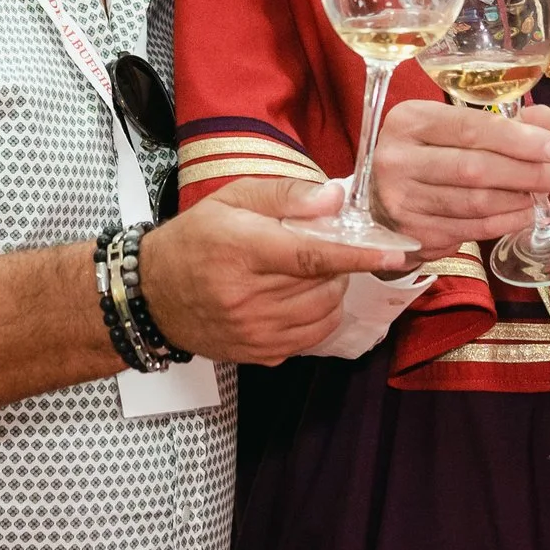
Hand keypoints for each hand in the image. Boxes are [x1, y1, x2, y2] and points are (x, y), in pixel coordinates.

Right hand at [142, 179, 404, 364]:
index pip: (311, 256)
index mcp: (241, 251)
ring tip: (305, 273)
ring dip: (330, 290)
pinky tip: (296, 298)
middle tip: (316, 248)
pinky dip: (318, 316)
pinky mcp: (261, 354)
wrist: (153, 296)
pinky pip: (312, 337)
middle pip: (323, 284)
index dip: (358, 255)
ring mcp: (255, 332)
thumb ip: (284, 195)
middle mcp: (248, 297)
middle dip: (335, 265)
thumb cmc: (195, 240)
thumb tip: (335, 199)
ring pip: (324, 313)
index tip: (397, 251)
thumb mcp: (231, 199)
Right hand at [367, 100, 549, 252]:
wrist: (379, 198)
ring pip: (475, 203)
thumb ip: (500, 123)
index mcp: (408, 121)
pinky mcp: (413, 234)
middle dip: (526, 173)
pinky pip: (470, 229)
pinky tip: (522, 214)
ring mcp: (402, 200)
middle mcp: (397, 159)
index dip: (519, 139)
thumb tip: (548, 122)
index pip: (471, 127)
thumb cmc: (424, 154)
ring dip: (518, 200)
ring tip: (542, 194)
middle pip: (475, 168)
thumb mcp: (450, 127)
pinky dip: (504, 222)